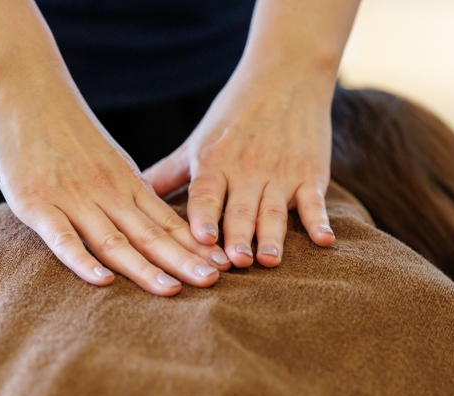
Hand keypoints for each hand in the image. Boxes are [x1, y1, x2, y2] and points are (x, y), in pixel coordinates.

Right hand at [0, 82, 230, 296]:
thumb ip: (129, 192)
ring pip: (113, 240)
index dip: (194, 246)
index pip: (166, 221)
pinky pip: (61, 237)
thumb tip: (155, 223)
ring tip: (171, 289)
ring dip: (143, 267)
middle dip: (182, 260)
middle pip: (149, 234)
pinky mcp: (35, 203)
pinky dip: (81, 260)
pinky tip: (102, 281)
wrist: (25, 91)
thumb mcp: (109, 159)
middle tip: (213, 281)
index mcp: (126, 183)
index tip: (222, 265)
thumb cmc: (68, 129)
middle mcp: (106, 193)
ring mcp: (71, 198)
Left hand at [143, 67, 334, 267]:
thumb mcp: (197, 141)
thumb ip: (167, 172)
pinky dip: (319, 220)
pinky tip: (324, 240)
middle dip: (237, 237)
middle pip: (240, 210)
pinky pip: (314, 200)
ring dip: (272, 236)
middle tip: (235, 263)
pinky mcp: (310, 173)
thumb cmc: (233, 113)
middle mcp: (247, 169)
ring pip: (274, 210)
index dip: (203, 216)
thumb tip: (129, 196)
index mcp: (214, 162)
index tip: (201, 240)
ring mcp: (280, 172)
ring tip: (269, 260)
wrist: (286, 75)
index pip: (206, 194)